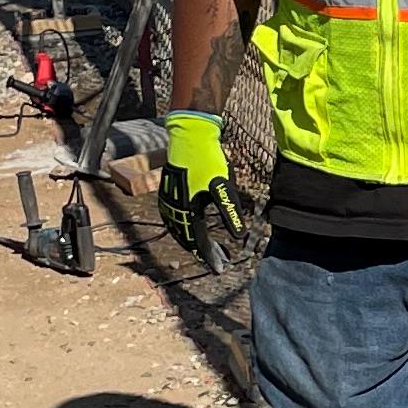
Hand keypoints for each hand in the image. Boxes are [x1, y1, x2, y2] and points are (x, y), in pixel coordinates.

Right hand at [159, 109, 244, 264]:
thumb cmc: (208, 161)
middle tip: (220, 261)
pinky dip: (186, 229)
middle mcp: (174, 210)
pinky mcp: (167, 194)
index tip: (221, 269)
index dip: (211, 257)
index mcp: (187, 211)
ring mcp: (168, 202)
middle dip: (204, 252)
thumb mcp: (224, 187)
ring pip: (181, 231)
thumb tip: (239, 236)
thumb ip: (231, 213)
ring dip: (195, 241)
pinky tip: (195, 229)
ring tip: (209, 249)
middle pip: (189, 240)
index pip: (199, 243)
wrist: (189, 137)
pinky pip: (175, 220)